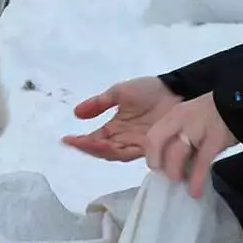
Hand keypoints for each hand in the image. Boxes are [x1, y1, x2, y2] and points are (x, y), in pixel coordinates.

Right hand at [62, 76, 181, 161]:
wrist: (176, 89)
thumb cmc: (149, 90)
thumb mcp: (120, 92)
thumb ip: (99, 103)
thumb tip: (76, 114)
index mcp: (116, 129)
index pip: (95, 139)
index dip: (81, 141)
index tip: (66, 139)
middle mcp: (125, 140)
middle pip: (103, 150)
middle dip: (89, 147)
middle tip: (77, 142)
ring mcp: (139, 145)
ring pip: (116, 153)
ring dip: (101, 149)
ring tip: (91, 143)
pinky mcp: (153, 146)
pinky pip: (133, 152)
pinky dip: (119, 151)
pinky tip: (110, 148)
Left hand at [144, 93, 238, 197]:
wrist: (239, 105)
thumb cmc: (213, 115)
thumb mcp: (190, 118)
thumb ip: (178, 134)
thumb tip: (169, 160)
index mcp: (175, 115)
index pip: (153, 135)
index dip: (152, 154)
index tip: (157, 167)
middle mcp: (181, 120)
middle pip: (158, 142)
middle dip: (158, 163)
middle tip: (167, 176)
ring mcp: (198, 128)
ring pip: (176, 154)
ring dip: (175, 172)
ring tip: (181, 182)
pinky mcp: (215, 140)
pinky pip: (201, 164)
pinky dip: (196, 181)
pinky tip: (195, 192)